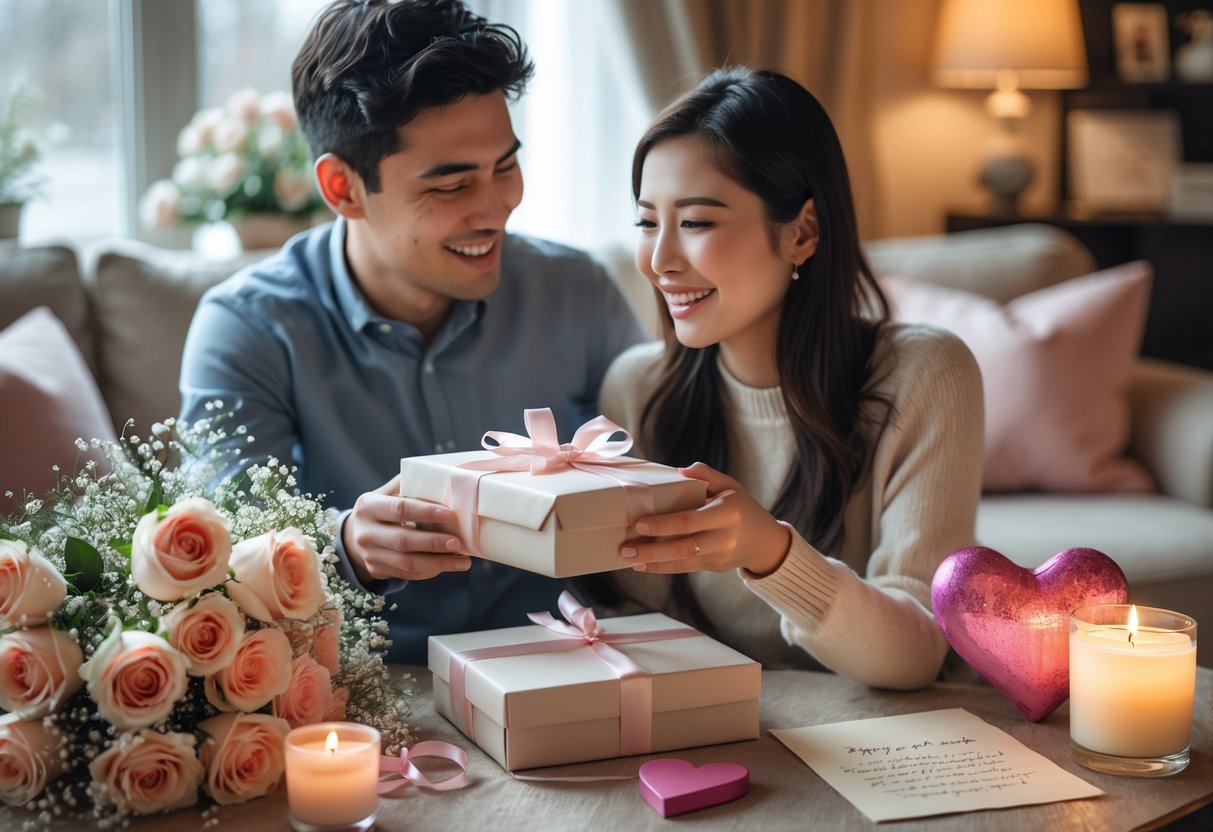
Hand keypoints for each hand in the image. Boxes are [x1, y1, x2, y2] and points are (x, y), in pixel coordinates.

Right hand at [342, 475, 471, 582]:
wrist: (358, 532)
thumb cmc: (384, 507)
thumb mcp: (389, 491)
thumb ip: (411, 484)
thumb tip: (445, 476)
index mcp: (369, 506)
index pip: (400, 509)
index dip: (426, 512)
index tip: (450, 515)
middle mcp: (365, 532)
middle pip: (403, 541)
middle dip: (434, 543)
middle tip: (458, 543)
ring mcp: (369, 554)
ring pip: (407, 563)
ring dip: (438, 563)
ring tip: (462, 561)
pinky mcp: (376, 569)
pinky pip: (407, 574)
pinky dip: (429, 571)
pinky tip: (447, 566)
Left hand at [620, 462, 790, 575]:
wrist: (765, 542)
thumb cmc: (742, 507)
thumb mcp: (730, 485)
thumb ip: (707, 475)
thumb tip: (681, 471)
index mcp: (728, 513)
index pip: (691, 520)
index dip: (664, 524)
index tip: (639, 524)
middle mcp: (725, 538)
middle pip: (685, 547)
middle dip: (653, 550)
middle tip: (626, 548)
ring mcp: (720, 556)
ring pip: (683, 562)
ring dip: (653, 562)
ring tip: (629, 558)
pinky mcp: (714, 568)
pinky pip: (685, 568)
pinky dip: (663, 567)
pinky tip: (643, 564)